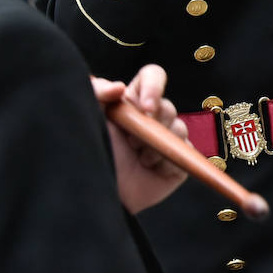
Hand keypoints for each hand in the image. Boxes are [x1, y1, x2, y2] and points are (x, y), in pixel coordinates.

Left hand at [93, 65, 188, 212]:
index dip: (154, 86)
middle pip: (169, 105)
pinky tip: (152, 169)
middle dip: (153, 123)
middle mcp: (150, 118)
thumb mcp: (85, 116)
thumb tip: (119, 87)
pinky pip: (187, 152)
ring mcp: (166, 139)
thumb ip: (95, 91)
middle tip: (132, 142)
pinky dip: (170, 161)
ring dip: (158, 145)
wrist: (97, 196)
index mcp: (130, 102)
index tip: (145, 107)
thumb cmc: (90, 155)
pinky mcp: (177, 161)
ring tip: (139, 159)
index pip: (153, 76)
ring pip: (180, 127)